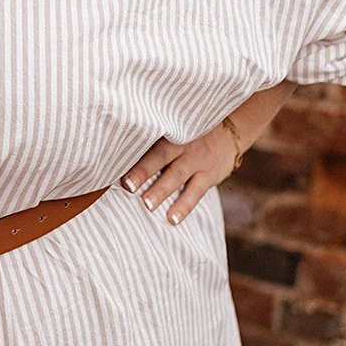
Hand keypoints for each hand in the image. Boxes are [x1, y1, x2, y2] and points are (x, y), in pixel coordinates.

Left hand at [119, 119, 240, 225]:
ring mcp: (197, 159)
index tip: (114, 163)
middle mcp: (183, 142)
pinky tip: (172, 219)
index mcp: (170, 129)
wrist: (231, 130)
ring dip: (161, 190)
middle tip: (127, 186)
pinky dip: (184, 205)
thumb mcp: (175, 126)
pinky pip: (196, 192)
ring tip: (147, 205)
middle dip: (143, 171)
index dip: (132, 148)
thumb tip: (116, 148)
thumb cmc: (190, 131)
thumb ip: (153, 136)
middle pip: (160, 155)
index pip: (149, 138)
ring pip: (177, 175)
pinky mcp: (209, 174)